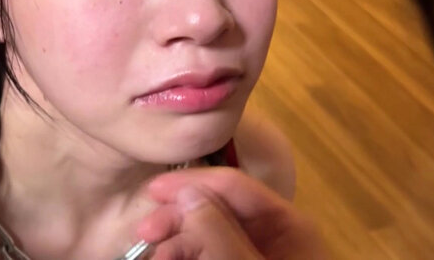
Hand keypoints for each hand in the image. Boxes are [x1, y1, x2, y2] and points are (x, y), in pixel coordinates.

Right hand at [139, 167, 323, 259]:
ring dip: (177, 240)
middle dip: (179, 216)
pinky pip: (211, 252)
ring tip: (154, 255)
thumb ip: (219, 232)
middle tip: (145, 230)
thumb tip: (187, 193)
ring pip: (209, 233)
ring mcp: (258, 251)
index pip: (234, 184)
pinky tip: (166, 258)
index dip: (191, 181)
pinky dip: (187, 255)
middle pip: (218, 208)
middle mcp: (274, 232)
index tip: (152, 189)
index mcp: (288, 224)